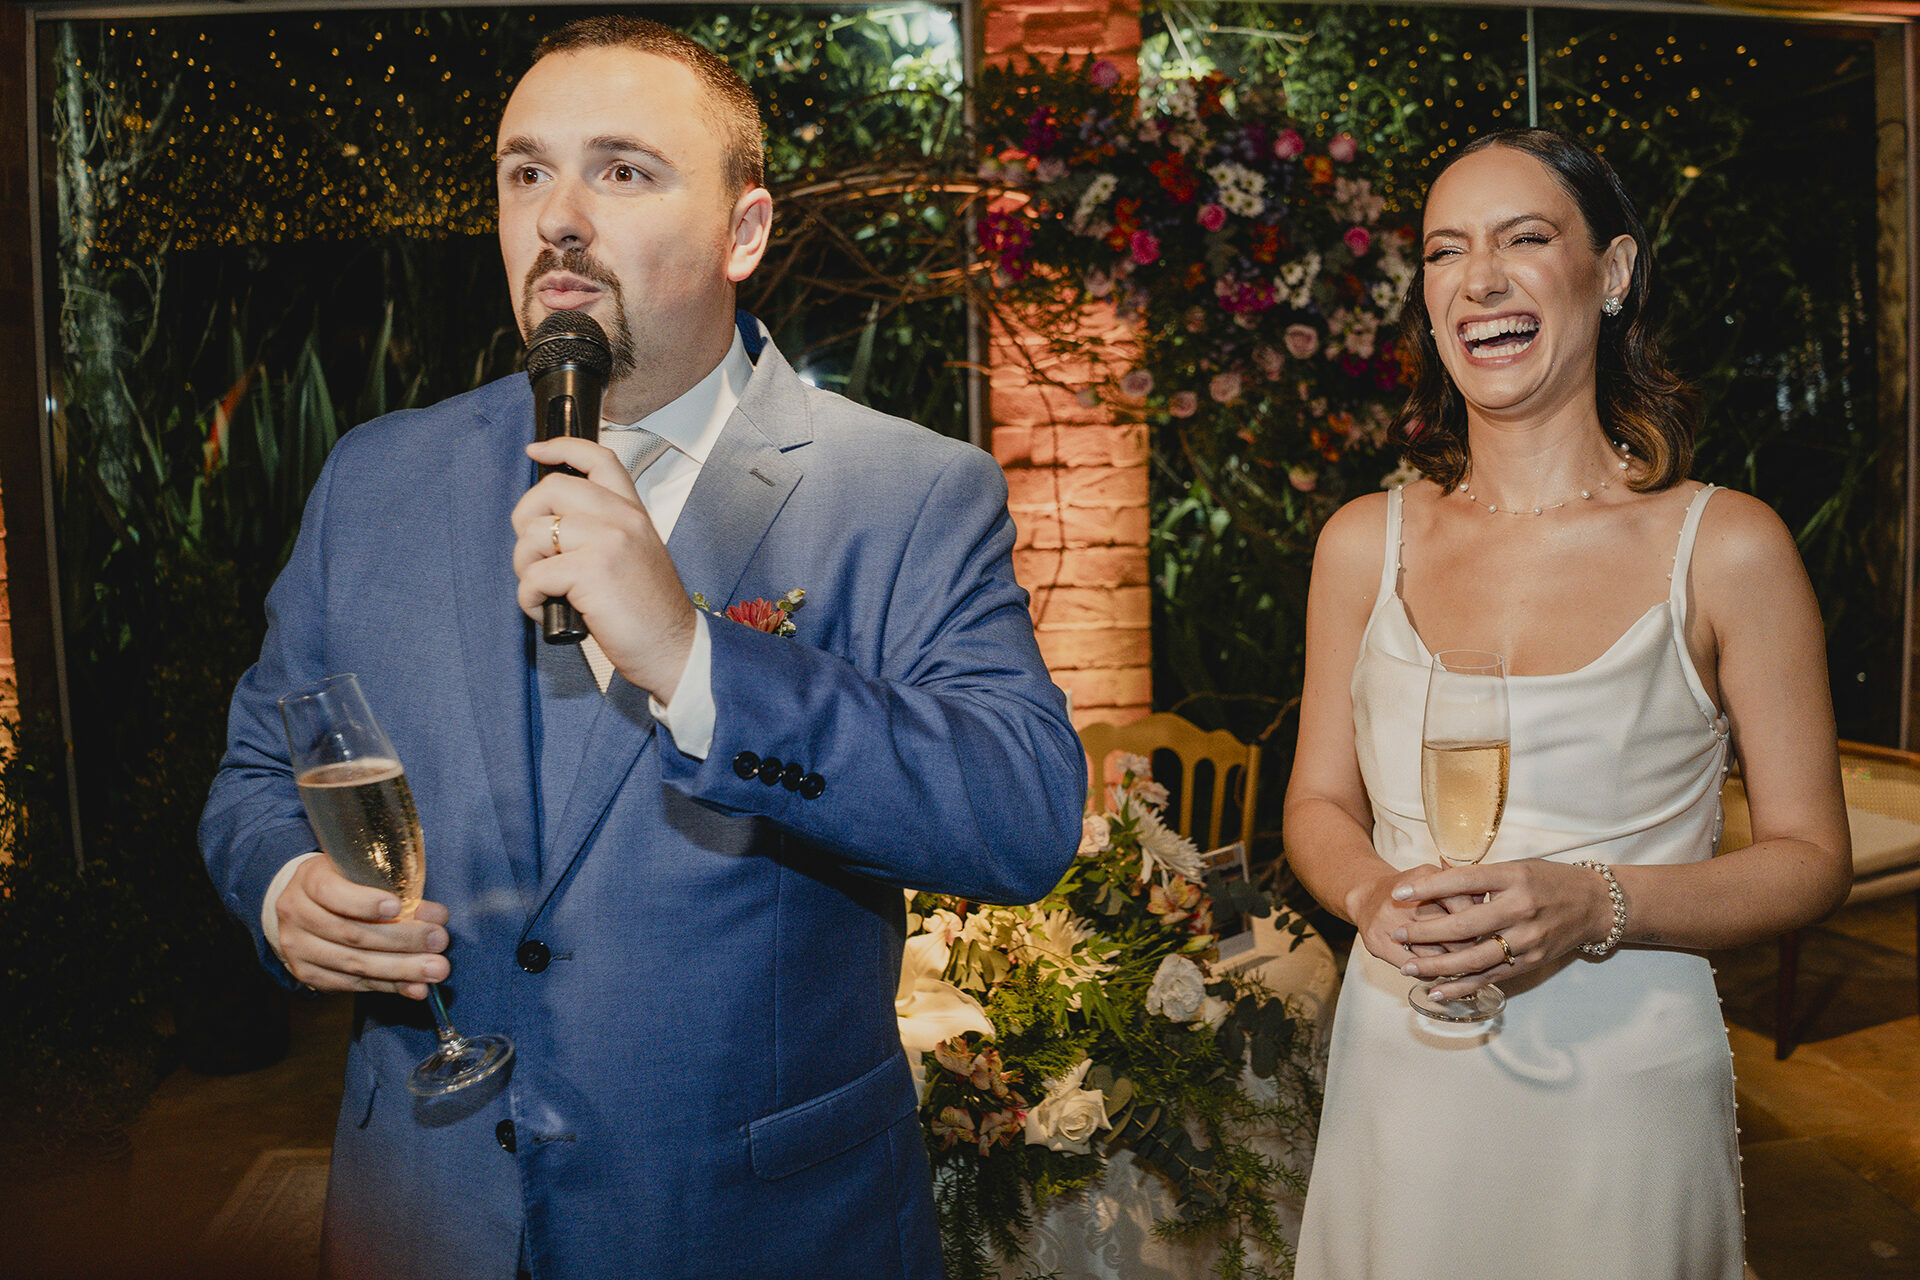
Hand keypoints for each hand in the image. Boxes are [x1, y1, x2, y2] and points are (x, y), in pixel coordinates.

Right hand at [274, 856, 450, 999]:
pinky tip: (416, 987)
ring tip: (436, 969)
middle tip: (438, 940)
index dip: (364, 902)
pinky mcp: (309, 975)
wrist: (305, 907)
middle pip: (352, 933)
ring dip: (402, 969)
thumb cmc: (344, 883)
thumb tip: (436, 916)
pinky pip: (354, 984)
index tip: (398, 907)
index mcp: (308, 880)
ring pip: (354, 963)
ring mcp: (298, 948)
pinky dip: (390, 986)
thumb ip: (395, 890)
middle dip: (402, 939)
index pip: (331, 892)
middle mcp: (297, 914)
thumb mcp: (361, 874)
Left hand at [512, 437, 697, 699]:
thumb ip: (601, 531)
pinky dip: (528, 598)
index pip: (598, 459)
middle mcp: (623, 519)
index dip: (561, 447)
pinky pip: (533, 575)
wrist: (673, 649)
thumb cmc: (648, 612)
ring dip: (525, 566)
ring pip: (534, 533)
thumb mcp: (634, 556)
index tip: (535, 450)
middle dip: (526, 521)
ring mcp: (609, 542)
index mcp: (633, 513)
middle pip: (551, 489)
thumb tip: (549, 526)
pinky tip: (546, 610)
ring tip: (545, 590)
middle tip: (535, 555)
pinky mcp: (592, 571)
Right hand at [1348, 864, 1479, 967]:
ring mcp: (1389, 923)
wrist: (1366, 896)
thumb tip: (1487, 903)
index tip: (1484, 927)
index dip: (1477, 919)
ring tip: (1458, 963)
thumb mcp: (1435, 880)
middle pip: (1449, 932)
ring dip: (1450, 963)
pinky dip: (1428, 971)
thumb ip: (1463, 889)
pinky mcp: (1378, 944)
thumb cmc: (1410, 892)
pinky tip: (1434, 968)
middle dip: (1467, 944)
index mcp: (1423, 879)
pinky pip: (1414, 967)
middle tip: (1475, 950)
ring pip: (1433, 955)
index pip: (1461, 903)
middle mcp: (1404, 901)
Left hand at [1389, 858, 1611, 999]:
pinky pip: (1490, 977)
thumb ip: (1480, 877)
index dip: (1427, 887)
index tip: (1398, 892)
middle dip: (1424, 931)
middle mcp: (1520, 909)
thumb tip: (1434, 878)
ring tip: (1407, 966)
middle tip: (1396, 934)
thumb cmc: (1549, 880)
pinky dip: (1462, 986)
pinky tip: (1437, 990)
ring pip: (1474, 957)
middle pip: (1464, 924)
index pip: (1463, 881)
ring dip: (1437, 965)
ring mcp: (1527, 939)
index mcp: (1513, 878)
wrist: (1595, 904)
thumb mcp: (1516, 867)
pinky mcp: (1531, 962)